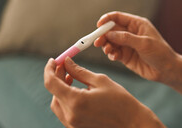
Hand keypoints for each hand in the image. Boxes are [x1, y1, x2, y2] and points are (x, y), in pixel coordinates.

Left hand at [44, 57, 163, 127]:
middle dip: (56, 77)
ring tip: (71, 77)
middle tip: (65, 66)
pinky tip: (76, 90)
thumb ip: (79, 71)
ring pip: (57, 103)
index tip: (53, 60)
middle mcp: (70, 116)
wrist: (132, 122)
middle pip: (53, 93)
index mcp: (76, 102)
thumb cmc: (120, 101)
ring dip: (60, 89)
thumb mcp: (100, 80)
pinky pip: (64, 111)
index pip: (51, 83)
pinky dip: (66, 99)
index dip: (49, 70)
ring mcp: (72, 124)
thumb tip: (67, 62)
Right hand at [94, 11, 178, 82]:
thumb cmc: (160, 53)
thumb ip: (126, 38)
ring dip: (106, 46)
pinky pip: (113, 52)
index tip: (99, 26)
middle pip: (111, 30)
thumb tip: (109, 34)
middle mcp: (130, 32)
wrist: (167, 70)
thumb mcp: (144, 43)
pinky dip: (111, 54)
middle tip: (98, 43)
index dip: (106, 20)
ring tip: (109, 51)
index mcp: (137, 24)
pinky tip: (114, 57)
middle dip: (103, 35)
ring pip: (110, 42)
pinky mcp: (125, 56)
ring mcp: (127, 44)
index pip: (117, 17)